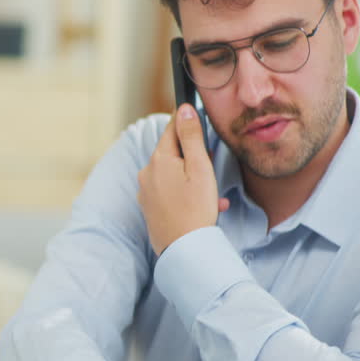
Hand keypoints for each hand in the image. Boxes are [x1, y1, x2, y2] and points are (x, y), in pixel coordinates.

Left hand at [137, 105, 228, 254]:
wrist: (184, 250)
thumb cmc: (195, 209)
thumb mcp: (200, 168)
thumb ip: (191, 137)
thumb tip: (184, 110)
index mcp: (158, 160)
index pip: (171, 129)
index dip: (187, 123)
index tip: (199, 120)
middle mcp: (147, 173)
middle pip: (173, 154)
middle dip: (194, 158)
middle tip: (213, 168)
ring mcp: (146, 192)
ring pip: (174, 175)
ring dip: (194, 180)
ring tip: (213, 196)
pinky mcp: (149, 208)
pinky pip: (170, 194)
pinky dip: (187, 196)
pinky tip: (206, 208)